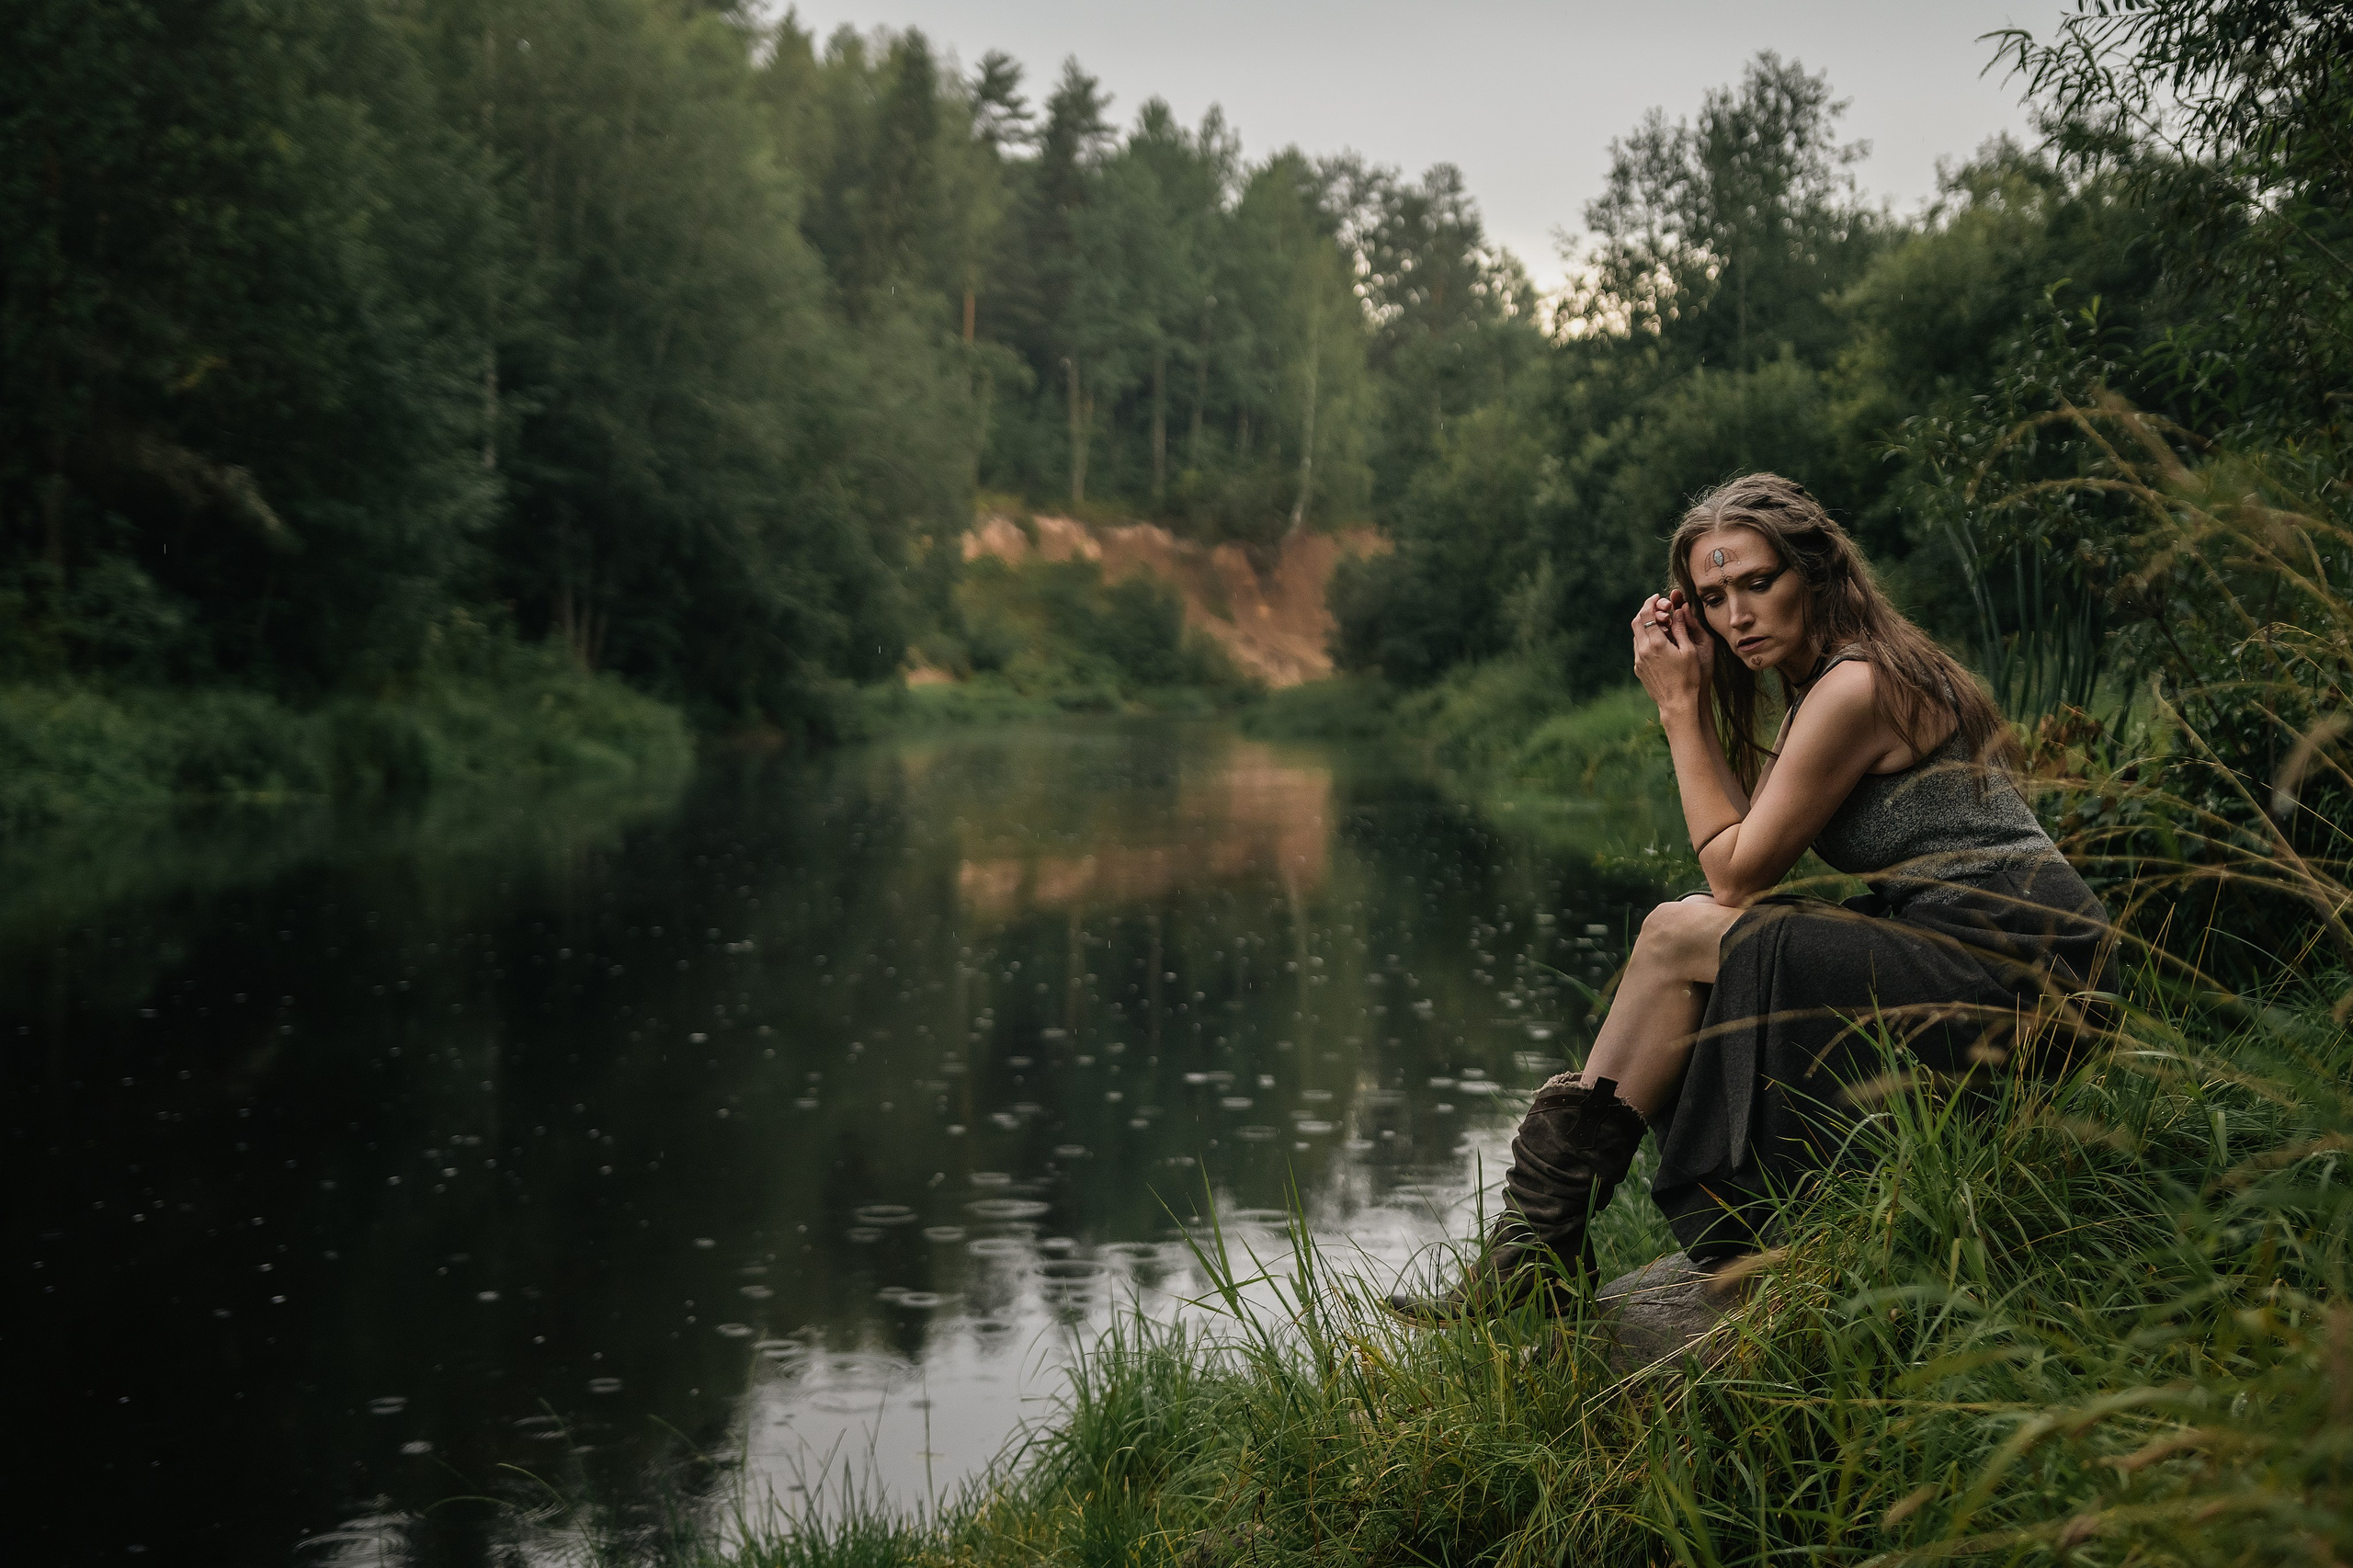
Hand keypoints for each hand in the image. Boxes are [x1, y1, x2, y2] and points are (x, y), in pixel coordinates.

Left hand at [1630, 589, 1710, 715]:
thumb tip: (1678, 610)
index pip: (1646, 614)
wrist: (1677, 704)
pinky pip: (1638, 648)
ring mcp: (1638, 660)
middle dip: (1645, 611)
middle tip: (1657, 607)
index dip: (1651, 602)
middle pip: (1636, 622)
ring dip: (1645, 625)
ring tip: (1659, 623)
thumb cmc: (1689, 677)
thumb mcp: (1690, 650)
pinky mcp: (1638, 669)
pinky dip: (1645, 638)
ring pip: (1636, 635)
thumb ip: (1681, 628)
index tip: (1657, 597)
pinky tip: (1657, 641)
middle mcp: (1642, 650)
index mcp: (1655, 643)